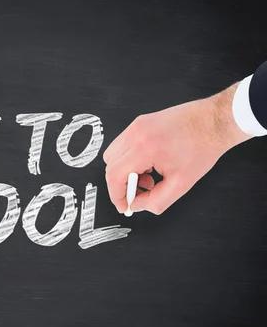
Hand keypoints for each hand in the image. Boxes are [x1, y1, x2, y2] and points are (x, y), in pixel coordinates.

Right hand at [103, 83, 250, 214]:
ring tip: (148, 176)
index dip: (116, 195)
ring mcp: (136, 126)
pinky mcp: (140, 122)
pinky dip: (130, 158)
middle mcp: (136, 134)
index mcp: (144, 148)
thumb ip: (156, 201)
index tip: (124, 205)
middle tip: (139, 193)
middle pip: (111, 165)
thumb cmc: (203, 147)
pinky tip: (149, 164)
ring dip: (125, 170)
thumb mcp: (181, 184)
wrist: (215, 121)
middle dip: (121, 184)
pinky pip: (123, 144)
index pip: (114, 176)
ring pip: (114, 154)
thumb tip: (138, 205)